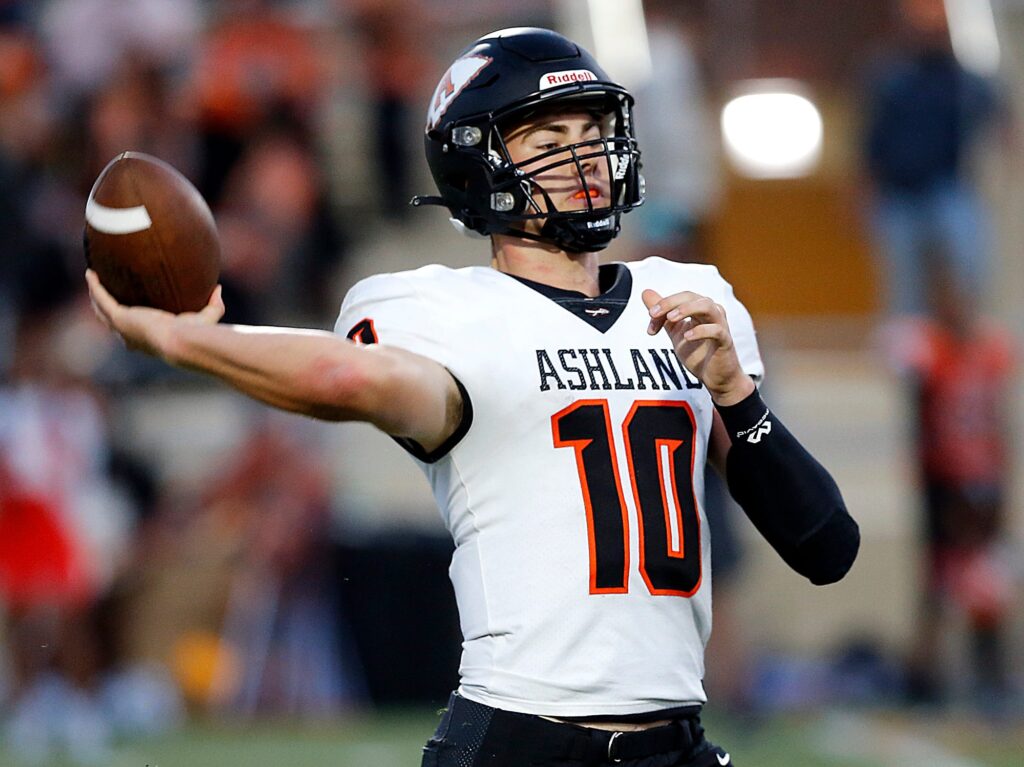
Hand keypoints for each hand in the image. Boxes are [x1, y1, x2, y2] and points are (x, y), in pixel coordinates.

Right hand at [85, 269, 224, 360]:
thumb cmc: (194, 335)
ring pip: (101, 310)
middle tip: (101, 293)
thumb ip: (214, 306)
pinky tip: (90, 273)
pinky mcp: (119, 317)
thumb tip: (218, 289)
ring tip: (93, 279)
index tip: (127, 310)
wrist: (181, 341)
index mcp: (147, 340)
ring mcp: (122, 328)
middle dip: (104, 308)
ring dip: (95, 295)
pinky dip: (95, 286)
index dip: (127, 322)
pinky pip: (101, 298)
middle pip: (111, 322)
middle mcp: (131, 337)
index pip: (133, 332)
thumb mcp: (206, 318)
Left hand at [642, 288, 753, 405]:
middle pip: (692, 297)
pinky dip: (701, 331)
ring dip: (687, 309)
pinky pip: (717, 330)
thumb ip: (662, 314)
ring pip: (707, 307)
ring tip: (671, 318)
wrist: (715, 377)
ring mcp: (720, 325)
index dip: (663, 304)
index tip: (650, 318)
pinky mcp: (725, 341)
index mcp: (700, 308)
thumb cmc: (698, 353)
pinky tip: (687, 337)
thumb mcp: (675, 331)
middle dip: (670, 303)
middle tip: (653, 313)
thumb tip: (645, 292)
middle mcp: (712, 312)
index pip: (680, 298)